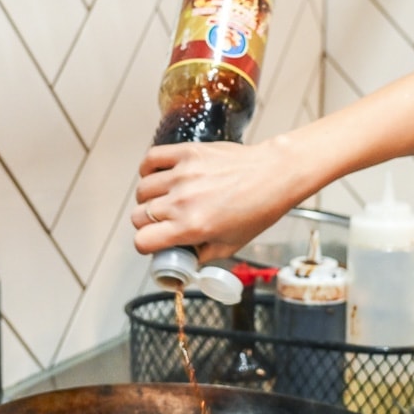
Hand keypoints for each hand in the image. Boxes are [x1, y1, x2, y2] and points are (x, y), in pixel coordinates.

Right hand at [131, 137, 311, 261]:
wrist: (274, 175)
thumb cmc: (258, 209)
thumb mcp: (230, 245)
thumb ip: (201, 255)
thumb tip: (182, 260)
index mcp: (191, 227)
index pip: (142, 240)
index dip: (145, 245)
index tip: (153, 243)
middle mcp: (182, 201)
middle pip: (138, 216)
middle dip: (147, 224)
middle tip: (163, 223)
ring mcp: (183, 175)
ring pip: (142, 190)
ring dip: (149, 199)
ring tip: (164, 200)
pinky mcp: (187, 153)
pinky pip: (151, 159)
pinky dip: (148, 169)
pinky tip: (158, 177)